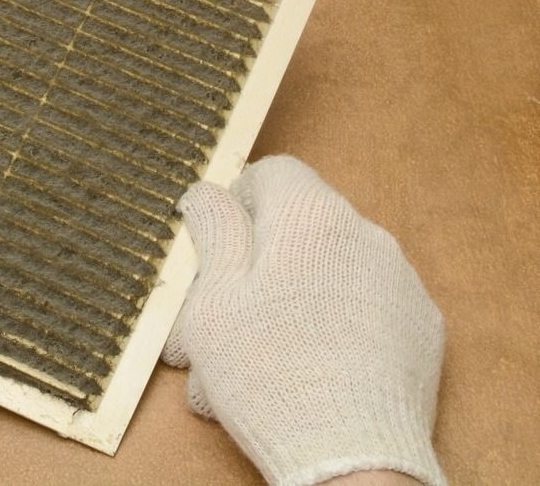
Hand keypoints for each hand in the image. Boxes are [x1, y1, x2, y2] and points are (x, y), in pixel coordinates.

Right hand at [162, 156, 445, 485]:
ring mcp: (400, 281)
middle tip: (226, 313)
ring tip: (262, 353)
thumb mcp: (212, 298)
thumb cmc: (269, 373)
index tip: (216, 244)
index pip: (272, 172)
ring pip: (330, 267)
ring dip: (294, 295)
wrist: (350, 456)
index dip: (237, 202)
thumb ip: (212, 231)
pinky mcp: (421, 327)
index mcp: (310, 217)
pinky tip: (310, 367)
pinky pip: (366, 304)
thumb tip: (208, 193)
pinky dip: (336, 322)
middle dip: (260, 260)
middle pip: (301, 224)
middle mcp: (365, 235)